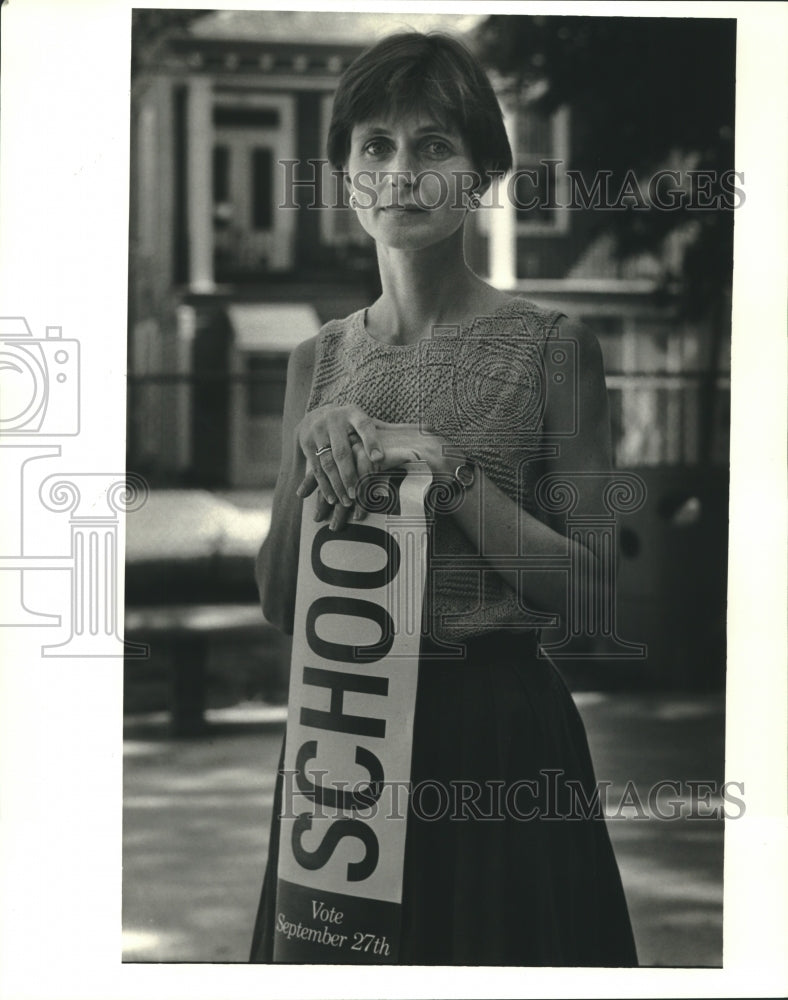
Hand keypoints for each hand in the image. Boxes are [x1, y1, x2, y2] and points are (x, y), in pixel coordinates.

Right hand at [295, 404, 383, 507]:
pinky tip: (331, 498)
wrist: (317, 414)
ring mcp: (318, 431)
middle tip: (357, 494)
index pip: (364, 426)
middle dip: (350, 475)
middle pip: (342, 451)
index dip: (371, 442)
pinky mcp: (306, 442)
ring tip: (346, 501)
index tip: (379, 459)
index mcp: (353, 413)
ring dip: (337, 484)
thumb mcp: (362, 421)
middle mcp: (334, 420)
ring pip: (327, 462)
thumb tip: (410, 448)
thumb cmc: (350, 423)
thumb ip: (380, 433)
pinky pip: (315, 467)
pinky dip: (323, 485)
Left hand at [303, 422, 453, 530]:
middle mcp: (360, 444)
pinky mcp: (384, 461)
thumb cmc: (414, 462)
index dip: (317, 483)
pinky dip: (362, 502)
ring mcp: (371, 451)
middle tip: (317, 519)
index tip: (307, 500)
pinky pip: (366, 484)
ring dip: (340, 506)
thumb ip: (367, 472)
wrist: (441, 453)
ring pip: (347, 481)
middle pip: (335, 473)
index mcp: (357, 443)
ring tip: (334, 526)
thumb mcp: (385, 466)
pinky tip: (358, 516)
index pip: (331, 463)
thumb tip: (350, 488)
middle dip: (325, 498)